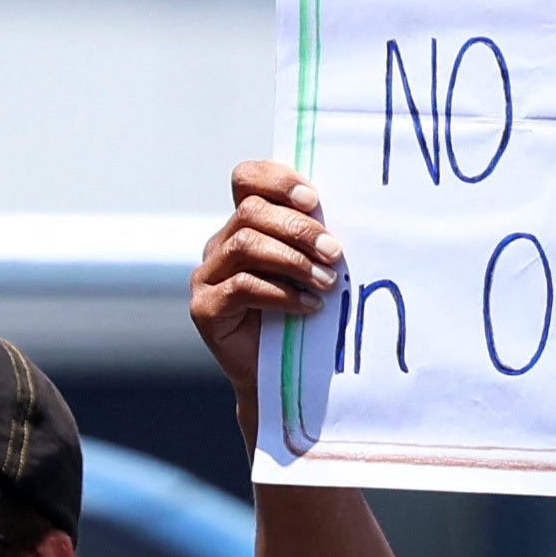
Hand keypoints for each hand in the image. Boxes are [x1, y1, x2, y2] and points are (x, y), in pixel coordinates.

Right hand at [192, 161, 342, 448]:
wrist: (279, 377)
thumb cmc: (303, 316)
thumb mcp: (311, 269)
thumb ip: (314, 239)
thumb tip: (349, 214)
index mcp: (244, 225)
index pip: (246, 179)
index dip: (276, 179)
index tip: (313, 199)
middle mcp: (219, 245)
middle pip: (250, 213)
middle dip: (298, 229)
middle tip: (335, 252)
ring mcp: (207, 276)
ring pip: (245, 246)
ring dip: (293, 261)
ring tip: (326, 282)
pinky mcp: (205, 309)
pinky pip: (242, 287)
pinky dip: (282, 294)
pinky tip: (310, 306)